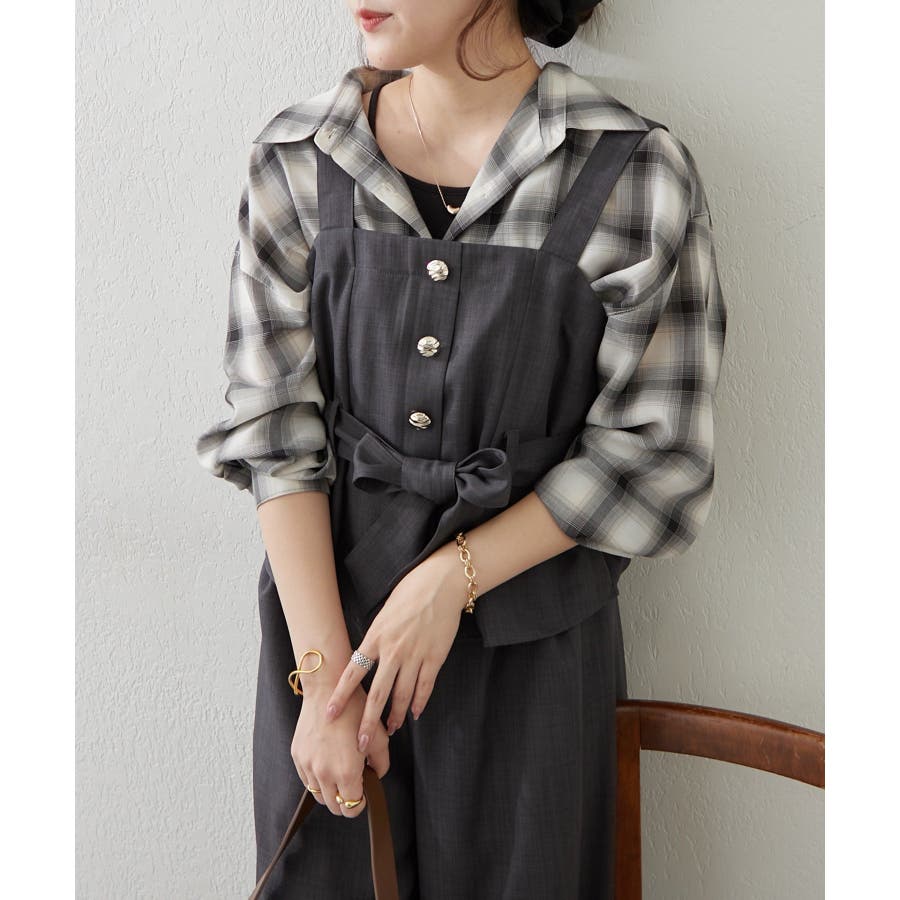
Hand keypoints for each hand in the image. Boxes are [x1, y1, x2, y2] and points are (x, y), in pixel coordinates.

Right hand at [291, 680, 389, 817]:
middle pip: (334, 806)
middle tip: (354, 785)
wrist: (328, 689)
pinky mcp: (297, 756)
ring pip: (318, 795)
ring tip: (340, 772)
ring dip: (330, 791)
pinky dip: (316, 778)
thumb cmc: (355, 710)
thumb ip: (381, 763)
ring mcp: (308, 765)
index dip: (361, 804)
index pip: (352, 807)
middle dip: (345, 801)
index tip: (364, 795)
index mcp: (346, 772)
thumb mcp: (378, 736)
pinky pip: (306, 779)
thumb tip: (376, 776)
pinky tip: (327, 763)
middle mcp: (324, 773)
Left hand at [323, 551, 466, 750]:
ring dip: (395, 716)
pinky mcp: (435, 657)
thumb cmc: (409, 594)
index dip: (341, 695)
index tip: (329, 714)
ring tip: (390, 730)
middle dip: (367, 722)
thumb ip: (374, 638)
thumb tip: (364, 658)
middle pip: (377, 694)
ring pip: (402, 695)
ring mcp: (415, 655)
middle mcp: (393, 650)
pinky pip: (425, 686)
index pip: (353, 672)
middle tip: (360, 743)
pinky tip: (414, 713)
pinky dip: (419, 702)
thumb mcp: (383, 614)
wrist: (439, 584)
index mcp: (376, 637)